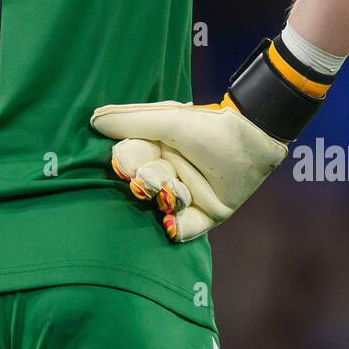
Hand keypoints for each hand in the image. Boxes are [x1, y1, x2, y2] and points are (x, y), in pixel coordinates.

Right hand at [92, 97, 287, 241]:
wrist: (254, 135)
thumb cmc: (210, 124)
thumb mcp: (169, 120)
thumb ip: (131, 121)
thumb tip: (94, 119)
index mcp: (157, 149)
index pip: (131, 160)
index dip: (127, 164)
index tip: (126, 166)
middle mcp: (170, 172)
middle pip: (146, 184)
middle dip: (150, 181)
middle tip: (159, 179)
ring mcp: (190, 194)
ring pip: (164, 205)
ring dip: (167, 199)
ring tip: (176, 191)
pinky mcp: (209, 213)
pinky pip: (187, 229)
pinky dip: (177, 229)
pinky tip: (169, 225)